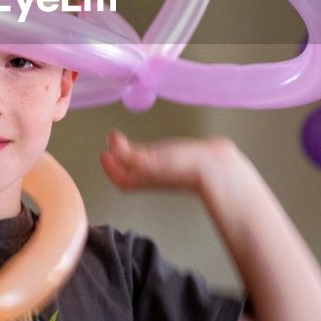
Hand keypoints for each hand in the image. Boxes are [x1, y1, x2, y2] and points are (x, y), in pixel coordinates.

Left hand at [99, 130, 239, 193]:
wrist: (215, 165)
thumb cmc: (183, 167)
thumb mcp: (148, 162)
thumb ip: (127, 156)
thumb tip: (111, 147)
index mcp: (143, 179)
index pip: (121, 179)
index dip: (110, 168)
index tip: (104, 153)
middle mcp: (152, 174)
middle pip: (130, 171)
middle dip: (119, 158)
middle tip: (114, 141)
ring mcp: (166, 167)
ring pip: (143, 164)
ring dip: (132, 153)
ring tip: (125, 142)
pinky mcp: (179, 158)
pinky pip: (158, 156)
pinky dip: (150, 150)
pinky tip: (151, 144)